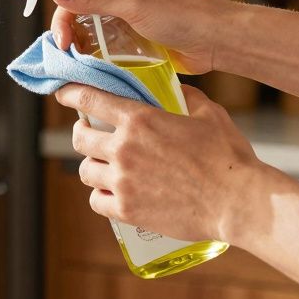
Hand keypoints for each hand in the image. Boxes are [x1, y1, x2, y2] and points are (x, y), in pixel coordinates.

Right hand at [17, 0, 235, 73]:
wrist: (217, 41)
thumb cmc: (184, 14)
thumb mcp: (135, 4)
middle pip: (75, 0)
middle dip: (63, 19)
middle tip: (62, 42)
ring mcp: (124, 14)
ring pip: (85, 22)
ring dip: (75, 36)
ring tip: (73, 54)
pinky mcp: (131, 36)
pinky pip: (101, 40)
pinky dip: (89, 49)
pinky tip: (85, 61)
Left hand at [56, 83, 263, 241]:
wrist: (236, 201)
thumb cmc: (227, 156)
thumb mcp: (208, 113)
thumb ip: (186, 96)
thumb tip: (176, 89)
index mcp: (139, 119)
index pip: (89, 99)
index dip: (70, 93)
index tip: (62, 92)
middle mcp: (123, 148)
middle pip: (80, 138)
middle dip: (82, 134)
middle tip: (90, 135)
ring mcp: (122, 181)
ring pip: (85, 171)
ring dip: (92, 166)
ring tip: (104, 167)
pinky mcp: (127, 210)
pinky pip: (96, 201)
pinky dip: (100, 196)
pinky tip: (111, 193)